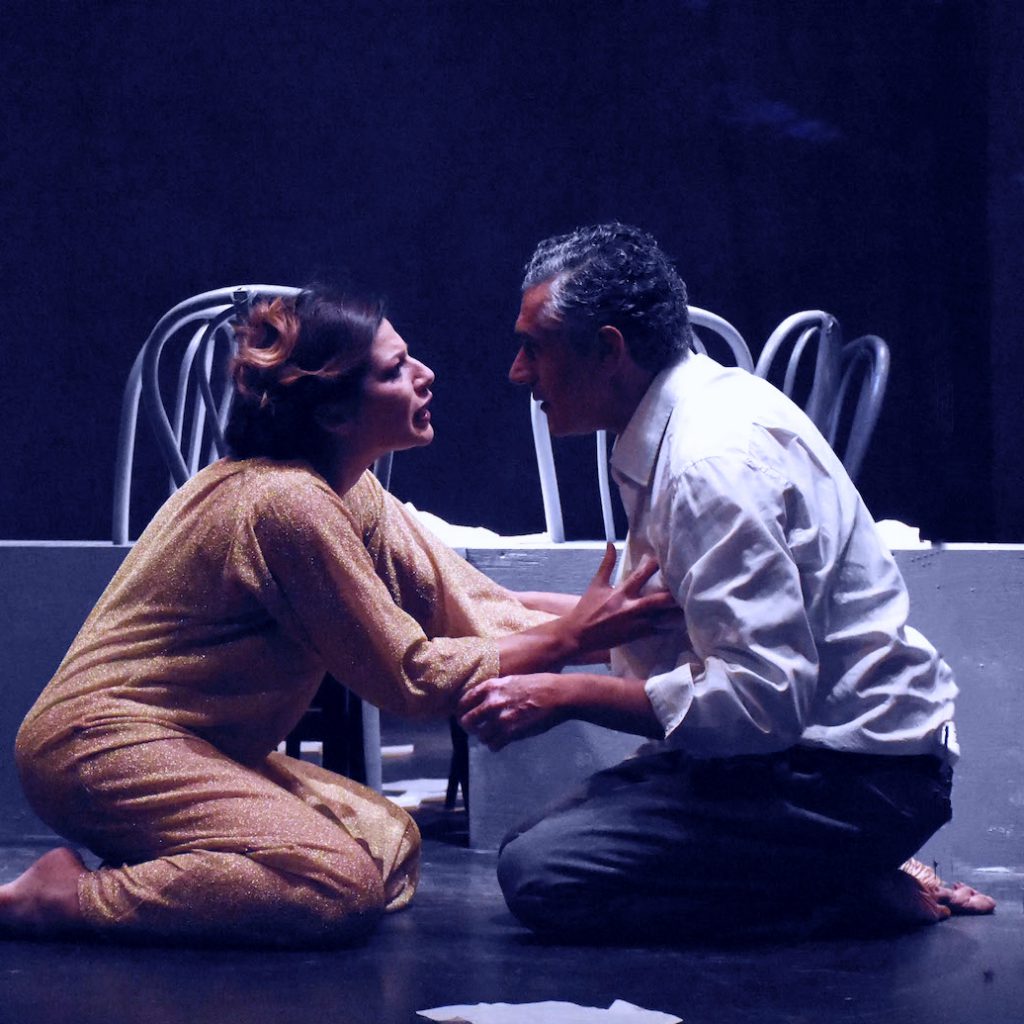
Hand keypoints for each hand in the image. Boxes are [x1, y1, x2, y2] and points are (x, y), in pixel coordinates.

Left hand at [457, 673, 565, 750]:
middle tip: (476, 729)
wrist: (557, 695)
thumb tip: (482, 702)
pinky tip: (500, 742)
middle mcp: (492, 702)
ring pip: (480, 736)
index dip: (462, 710)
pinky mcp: (512, 733)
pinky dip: (495, 746)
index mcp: (491, 686)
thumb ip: (495, 690)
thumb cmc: (537, 685)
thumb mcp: (511, 681)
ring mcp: (501, 719)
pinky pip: (493, 745)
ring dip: (484, 737)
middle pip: (467, 721)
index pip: (464, 701)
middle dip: (470, 727)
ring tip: (491, 736)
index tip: (464, 715)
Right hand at [561, 543, 680, 654]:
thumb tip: (610, 544)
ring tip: (690, 606)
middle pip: (657, 601)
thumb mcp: (596, 584)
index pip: (639, 576)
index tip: (664, 558)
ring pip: (661, 619)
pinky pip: (657, 631)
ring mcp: (635, 624)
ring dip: (675, 613)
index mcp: (620, 593)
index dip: (653, 566)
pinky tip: (681, 623)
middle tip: (687, 587)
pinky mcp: (636, 636)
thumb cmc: (587, 608)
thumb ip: (607, 564)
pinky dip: (669, 627)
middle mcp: (629, 608)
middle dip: (671, 595)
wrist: (578, 635)